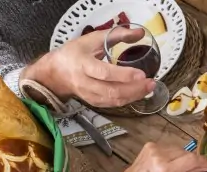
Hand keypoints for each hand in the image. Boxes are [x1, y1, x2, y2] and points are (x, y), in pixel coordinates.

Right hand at [22, 29, 154, 107]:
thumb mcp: (93, 39)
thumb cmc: (75, 53)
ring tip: (149, 88)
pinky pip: (112, 104)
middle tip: (151, 83)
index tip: (142, 74)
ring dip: (133, 96)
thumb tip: (140, 33)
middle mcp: (84, 82)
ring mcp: (88, 94)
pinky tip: (138, 94)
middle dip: (134, 89)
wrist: (56, 72)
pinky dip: (127, 100)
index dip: (123, 75)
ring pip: (113, 100)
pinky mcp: (93, 102)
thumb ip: (117, 35)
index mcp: (83, 64)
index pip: (104, 72)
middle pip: (111, 90)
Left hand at [120, 143, 206, 171]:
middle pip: (186, 152)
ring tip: (176, 167)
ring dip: (182, 156)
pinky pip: (169, 147)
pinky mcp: (150, 144)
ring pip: (178, 148)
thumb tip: (205, 167)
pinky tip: (167, 162)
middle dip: (192, 159)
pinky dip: (173, 153)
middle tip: (195, 168)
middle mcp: (160, 156)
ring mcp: (154, 148)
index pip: (190, 159)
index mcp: (165, 170)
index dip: (202, 160)